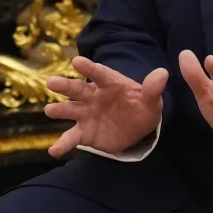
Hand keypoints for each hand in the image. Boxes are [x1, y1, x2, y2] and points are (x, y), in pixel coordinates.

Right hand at [44, 56, 167, 157]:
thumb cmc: (141, 106)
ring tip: (50, 111)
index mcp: (109, 83)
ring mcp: (86, 114)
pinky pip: (72, 137)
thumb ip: (152, 88)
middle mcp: (93, 96)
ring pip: (70, 110)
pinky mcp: (84, 132)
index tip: (76, 62)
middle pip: (78, 89)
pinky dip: (62, 144)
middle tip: (51, 83)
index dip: (89, 68)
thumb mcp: (150, 100)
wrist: (137, 126)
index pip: (99, 74)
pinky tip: (53, 151)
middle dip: (65, 86)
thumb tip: (163, 73)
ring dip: (60, 110)